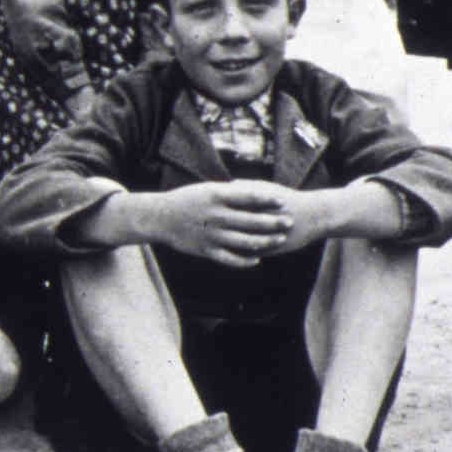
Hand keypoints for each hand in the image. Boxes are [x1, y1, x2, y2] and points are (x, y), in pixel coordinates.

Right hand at [145, 181, 297, 267]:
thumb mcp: (206, 190)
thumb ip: (228, 193)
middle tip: (290, 221)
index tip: (282, 201)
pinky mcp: (206, 250)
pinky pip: (230, 259)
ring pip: (244, 241)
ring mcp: (212, 235)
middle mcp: (216, 216)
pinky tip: (258, 260)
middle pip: (250, 220)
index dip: (267, 199)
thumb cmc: (186, 200)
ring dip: (265, 241)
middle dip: (273, 221)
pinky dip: (245, 261)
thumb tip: (251, 190)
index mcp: (216, 197)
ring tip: (279, 239)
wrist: (161, 217)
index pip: (247, 197)